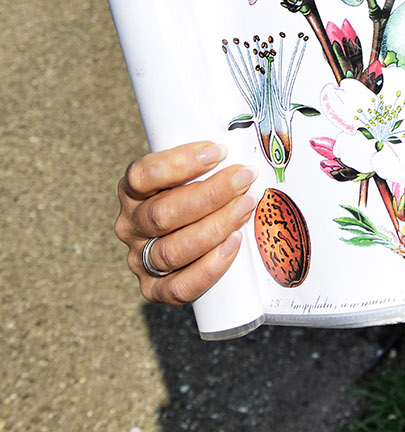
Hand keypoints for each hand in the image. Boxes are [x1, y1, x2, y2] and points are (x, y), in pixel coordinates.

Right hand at [114, 141, 256, 305]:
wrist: (188, 239)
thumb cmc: (193, 193)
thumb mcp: (190, 172)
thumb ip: (206, 161)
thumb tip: (245, 143)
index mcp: (132, 191)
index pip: (143, 175)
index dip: (180, 162)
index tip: (218, 151)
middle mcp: (130, 225)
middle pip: (163, 213)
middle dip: (211, 194)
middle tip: (245, 178)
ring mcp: (139, 259)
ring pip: (173, 250)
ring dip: (216, 227)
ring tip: (246, 206)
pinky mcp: (153, 289)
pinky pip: (178, 287)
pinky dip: (209, 268)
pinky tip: (234, 243)